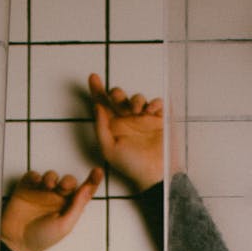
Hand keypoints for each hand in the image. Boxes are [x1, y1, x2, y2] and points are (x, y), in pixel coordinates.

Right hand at [0, 167, 102, 250]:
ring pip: (52, 176)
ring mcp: (41, 193)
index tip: (98, 171)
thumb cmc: (42, 238)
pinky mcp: (26, 189)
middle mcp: (56, 199)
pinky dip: (35, 175)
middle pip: (68, 182)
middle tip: (63, 186)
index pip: (83, 192)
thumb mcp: (64, 225)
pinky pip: (33, 175)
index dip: (92, 181)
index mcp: (68, 208)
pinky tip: (36, 182)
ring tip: (48, 185)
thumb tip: (88, 189)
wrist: (17, 242)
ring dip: (52, 177)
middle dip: (68, 181)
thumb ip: (76, 206)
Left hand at [89, 73, 163, 191]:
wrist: (154, 173)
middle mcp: (127, 120)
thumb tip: (96, 106)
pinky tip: (151, 110)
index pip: (103, 105)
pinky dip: (154, 102)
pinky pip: (156, 103)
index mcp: (113, 126)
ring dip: (136, 99)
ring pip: (137, 98)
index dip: (97, 90)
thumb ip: (101, 127)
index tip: (93, 77)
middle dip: (117, 93)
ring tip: (137, 110)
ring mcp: (143, 119)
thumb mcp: (109, 148)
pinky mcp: (159, 120)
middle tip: (117, 97)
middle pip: (119, 98)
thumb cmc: (131, 165)